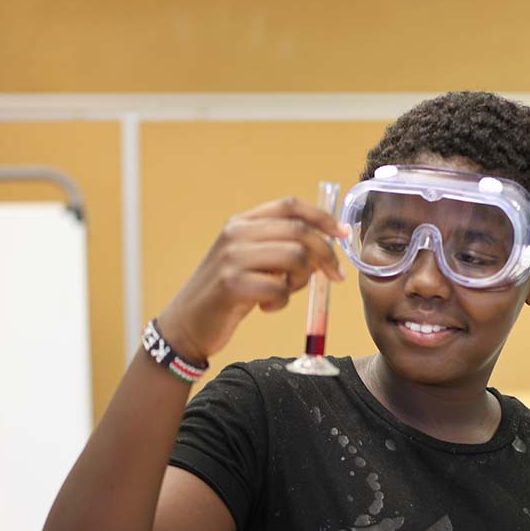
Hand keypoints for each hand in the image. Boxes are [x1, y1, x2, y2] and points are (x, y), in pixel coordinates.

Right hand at [157, 197, 347, 361]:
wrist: (186, 323)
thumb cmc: (226, 294)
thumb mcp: (252, 263)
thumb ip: (282, 251)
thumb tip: (326, 249)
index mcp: (243, 223)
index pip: (290, 206)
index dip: (322, 218)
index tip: (343, 234)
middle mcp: (236, 234)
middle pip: (300, 232)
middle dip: (325, 255)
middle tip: (333, 276)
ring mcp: (233, 258)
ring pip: (295, 257)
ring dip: (302, 280)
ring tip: (286, 292)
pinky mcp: (232, 284)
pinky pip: (280, 288)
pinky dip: (282, 301)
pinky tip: (267, 306)